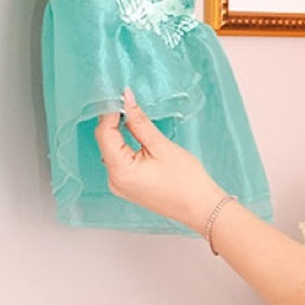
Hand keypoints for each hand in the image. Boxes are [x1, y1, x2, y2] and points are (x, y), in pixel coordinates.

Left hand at [94, 91, 219, 229]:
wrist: (200, 207)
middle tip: (128, 102)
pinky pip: (119, 160)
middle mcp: (114, 180)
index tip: (121, 96)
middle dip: (114, 121)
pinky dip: (125, 146)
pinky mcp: (128, 186)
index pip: (104, 133)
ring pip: (111, 150)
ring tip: (133, 116)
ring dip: (119, 133)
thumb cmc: (186, 181)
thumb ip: (139, 121)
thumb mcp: (161, 146)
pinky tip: (136, 136)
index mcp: (120, 171)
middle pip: (105, 142)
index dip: (110, 112)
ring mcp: (120, 185)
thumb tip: (126, 100)